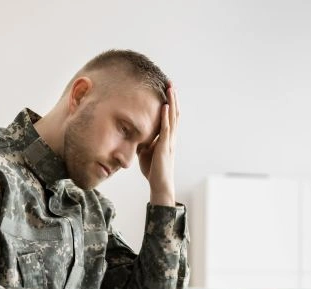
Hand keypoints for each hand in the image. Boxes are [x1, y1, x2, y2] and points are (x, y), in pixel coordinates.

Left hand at [139, 82, 179, 206]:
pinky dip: (166, 116)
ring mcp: (169, 141)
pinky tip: (164, 106)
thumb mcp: (146, 152)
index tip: (167, 89)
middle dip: (173, 97)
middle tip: (170, 82)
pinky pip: (166, 129)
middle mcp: (171, 137)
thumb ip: (144, 142)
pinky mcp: (165, 147)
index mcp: (167, 138)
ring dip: (172, 102)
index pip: (170, 116)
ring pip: (173, 117)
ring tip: (170, 88)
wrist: (160, 184)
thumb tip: (136, 135)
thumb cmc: (153, 170)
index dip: (170, 103)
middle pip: (174, 112)